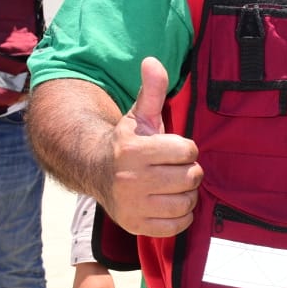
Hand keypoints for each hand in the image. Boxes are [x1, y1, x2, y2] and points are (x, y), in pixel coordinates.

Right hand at [105, 57, 201, 236]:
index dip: (186, 149)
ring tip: (173, 186)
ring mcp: (132, 206)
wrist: (96, 172)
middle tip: (175, 169)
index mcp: (133, 151)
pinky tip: (169, 203)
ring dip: (186, 194)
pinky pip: (177, 225)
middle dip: (188, 171)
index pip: (187, 151)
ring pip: (186, 202)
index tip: (174, 149)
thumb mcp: (139, 116)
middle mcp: (130, 180)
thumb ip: (152, 90)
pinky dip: (180, 216)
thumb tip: (153, 61)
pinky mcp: (136, 226)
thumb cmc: (127, 143)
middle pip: (190, 177)